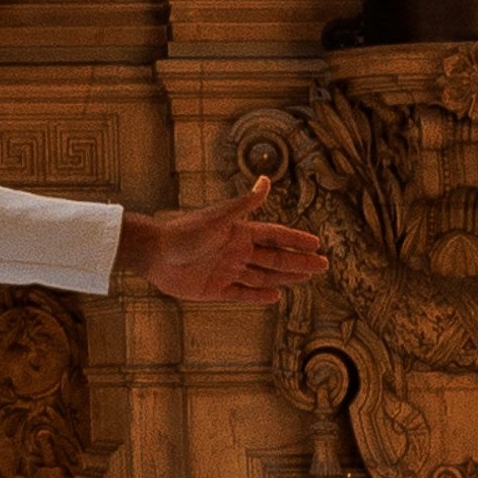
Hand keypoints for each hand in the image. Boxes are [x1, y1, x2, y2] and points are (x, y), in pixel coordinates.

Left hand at [115, 193, 329, 302]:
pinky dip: (259, 296)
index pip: (275, 236)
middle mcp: (236, 251)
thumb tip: (267, 180)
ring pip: (263, 276)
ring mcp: (227, 271)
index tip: (317, 243)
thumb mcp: (218, 218)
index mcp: (239, 232)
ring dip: (285, 277)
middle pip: (274, 258)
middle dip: (299, 261)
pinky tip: (276, 297)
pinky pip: (242, 294)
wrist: (154, 254)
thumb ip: (244, 204)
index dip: (296, 240)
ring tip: (306, 278)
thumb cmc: (185, 232)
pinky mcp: (215, 289)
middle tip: (323, 265)